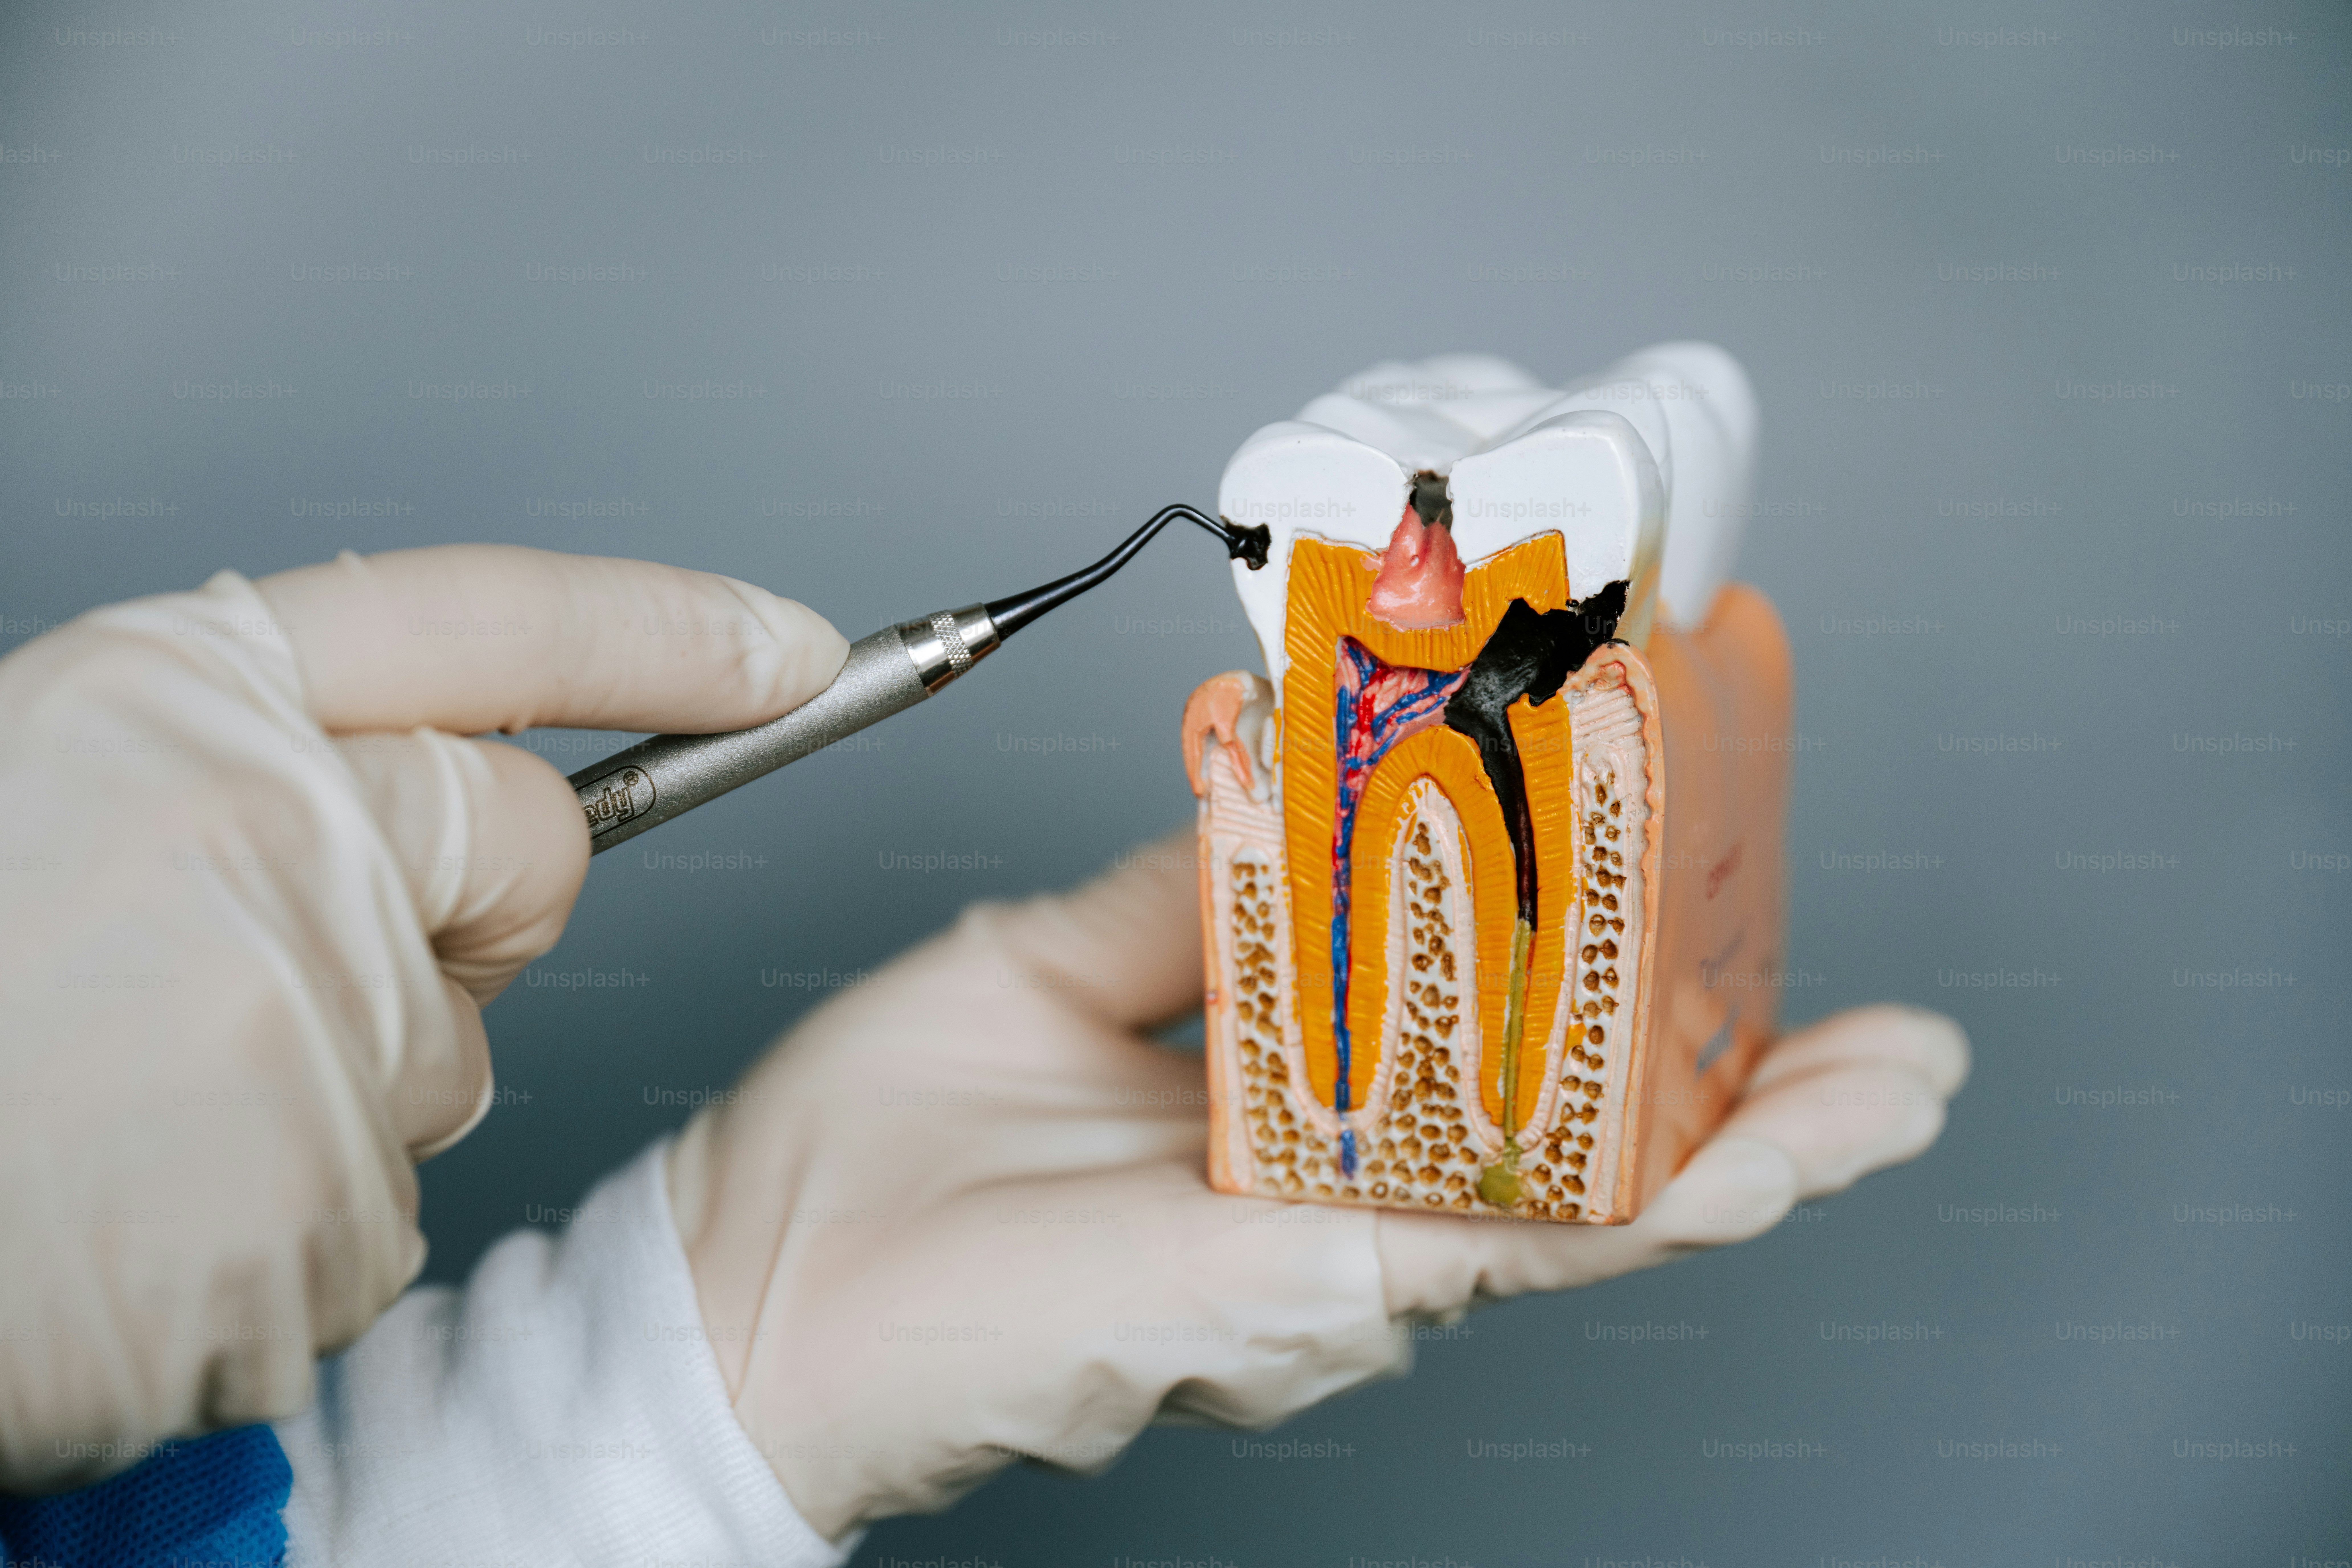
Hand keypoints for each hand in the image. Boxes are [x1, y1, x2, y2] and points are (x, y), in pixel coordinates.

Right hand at [0, 546, 845, 1490]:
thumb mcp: (55, 788)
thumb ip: (245, 768)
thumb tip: (403, 800)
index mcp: (178, 702)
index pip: (496, 622)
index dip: (666, 628)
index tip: (790, 646)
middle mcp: (268, 830)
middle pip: (529, 855)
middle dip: (455, 920)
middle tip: (236, 981)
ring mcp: (303, 1018)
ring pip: (445, 1049)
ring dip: (333, 1088)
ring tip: (133, 1114)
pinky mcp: (317, 1199)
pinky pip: (379, 1199)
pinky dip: (278, 1224)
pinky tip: (139, 1218)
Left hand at [668, 834, 1967, 1539]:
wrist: (766, 1283)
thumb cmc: (878, 1147)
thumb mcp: (1046, 961)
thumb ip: (1185, 897)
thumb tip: (1281, 790)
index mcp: (1275, 1101)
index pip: (1479, 1045)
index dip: (1609, 995)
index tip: (1711, 917)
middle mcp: (1325, 1183)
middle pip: (1571, 1134)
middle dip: (1742, 1093)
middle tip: (1891, 1045)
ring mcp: (1328, 1245)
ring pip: (1581, 1197)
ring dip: (1746, 1146)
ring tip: (1887, 1093)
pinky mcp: (1301, 1285)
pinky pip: (1501, 1238)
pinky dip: (1635, 1197)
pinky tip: (1752, 1162)